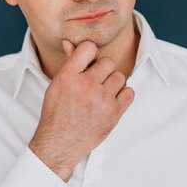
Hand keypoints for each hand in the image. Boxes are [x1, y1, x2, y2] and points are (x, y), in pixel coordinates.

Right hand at [28, 40, 134, 181]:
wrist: (59, 144)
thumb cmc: (57, 113)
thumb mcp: (57, 85)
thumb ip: (69, 63)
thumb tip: (69, 42)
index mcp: (68, 76)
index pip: (89, 47)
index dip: (91, 53)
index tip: (90, 61)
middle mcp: (85, 85)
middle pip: (108, 62)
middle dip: (103, 71)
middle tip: (95, 82)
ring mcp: (101, 99)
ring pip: (120, 76)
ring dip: (113, 84)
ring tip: (101, 94)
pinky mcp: (114, 113)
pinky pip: (129, 92)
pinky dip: (122, 96)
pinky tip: (111, 101)